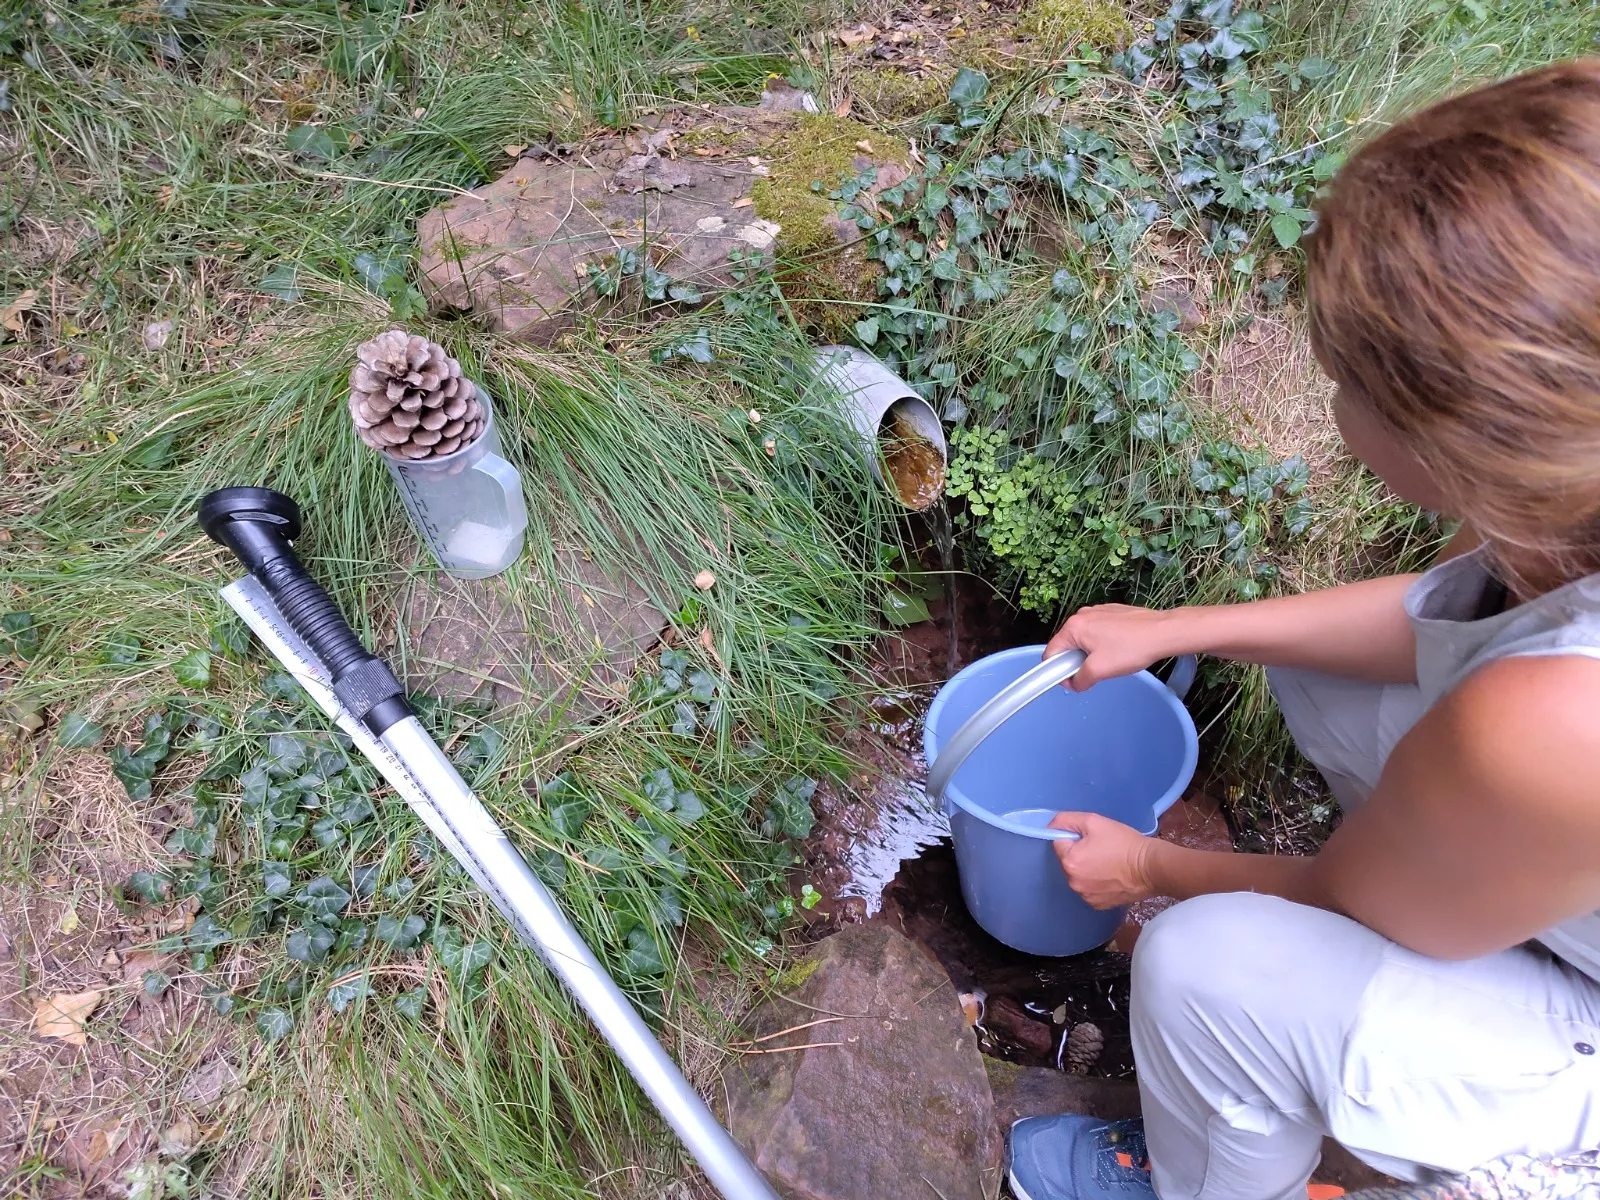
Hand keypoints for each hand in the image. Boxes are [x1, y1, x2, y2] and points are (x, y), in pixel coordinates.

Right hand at [1044, 603, 1178, 690]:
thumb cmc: (1132, 648)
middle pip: (1067, 645)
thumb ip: (1079, 680)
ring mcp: (1098, 612)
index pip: (1051, 653)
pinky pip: (1098, 632)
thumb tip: (1073, 683)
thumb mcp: (1099, 670)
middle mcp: (1082, 615)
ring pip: (1083, 639)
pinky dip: (1103, 644)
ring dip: (1091, 654)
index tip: (1073, 681)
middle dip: (1076, 662)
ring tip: (1111, 661)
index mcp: (1074, 627)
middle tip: (1096, 672)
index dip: (1058, 671)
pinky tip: (1119, 650)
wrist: (1163, 632)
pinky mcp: (1112, 613)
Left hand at [1048, 812, 1158, 907]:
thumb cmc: (1123, 843)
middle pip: (1067, 860)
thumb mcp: (1094, 822)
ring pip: (1077, 875)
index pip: (1058, 842)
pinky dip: (1095, 882)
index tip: (1090, 837)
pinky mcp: (1097, 904)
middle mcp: (1072, 882)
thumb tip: (1050, 826)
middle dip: (1079, 853)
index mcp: (1069, 861)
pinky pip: (1088, 888)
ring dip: (1086, 868)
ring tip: (1108, 862)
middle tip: (1101, 848)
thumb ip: (1066, 820)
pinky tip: (1111, 876)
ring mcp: (1085, 896)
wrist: (1150, 867)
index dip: (1073, 836)